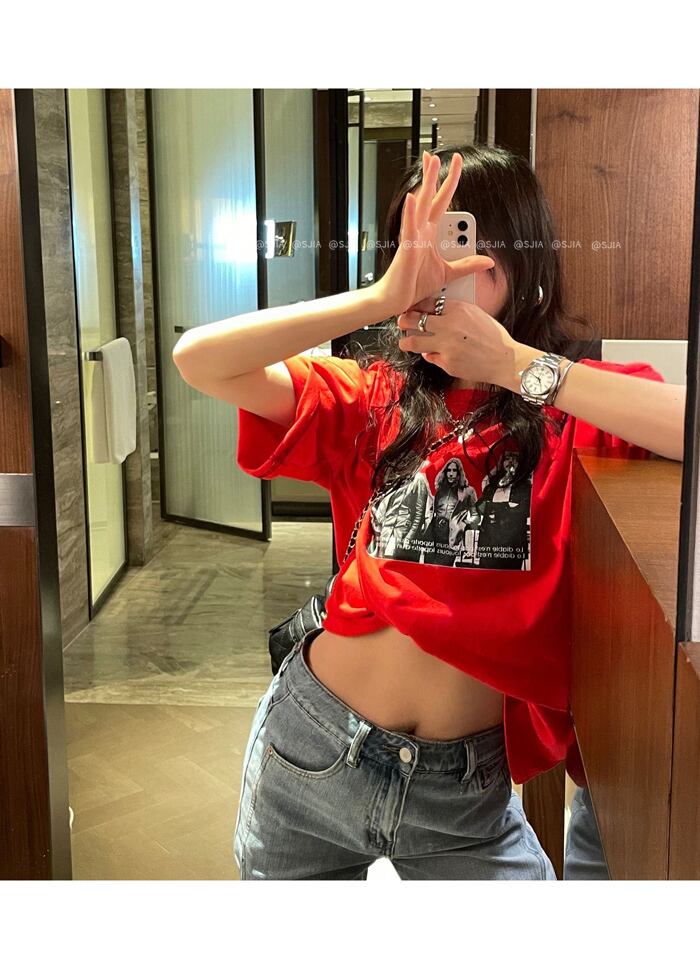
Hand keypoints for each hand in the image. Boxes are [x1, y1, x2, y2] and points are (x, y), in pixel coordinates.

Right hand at [374, 151, 494, 316]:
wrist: (397, 301)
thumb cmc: (414, 285)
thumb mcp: (449, 273)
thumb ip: (467, 265)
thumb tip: (488, 261)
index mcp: (429, 233)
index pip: (441, 202)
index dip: (448, 183)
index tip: (454, 165)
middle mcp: (420, 230)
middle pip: (430, 196)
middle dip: (435, 174)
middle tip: (440, 153)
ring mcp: (412, 237)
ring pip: (420, 205)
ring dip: (426, 183)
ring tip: (430, 162)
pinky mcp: (406, 249)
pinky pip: (408, 228)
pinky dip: (411, 213)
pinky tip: (413, 198)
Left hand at [397, 297, 535, 388]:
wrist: (504, 360)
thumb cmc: (492, 337)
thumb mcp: (475, 314)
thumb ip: (454, 311)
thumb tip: (435, 310)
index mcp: (457, 309)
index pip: (426, 303)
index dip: (416, 306)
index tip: (413, 309)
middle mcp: (448, 326)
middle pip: (413, 320)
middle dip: (404, 321)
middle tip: (402, 323)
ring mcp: (445, 345)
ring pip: (413, 342)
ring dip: (406, 342)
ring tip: (405, 342)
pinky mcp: (446, 362)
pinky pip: (429, 357)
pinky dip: (431, 355)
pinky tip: (435, 353)